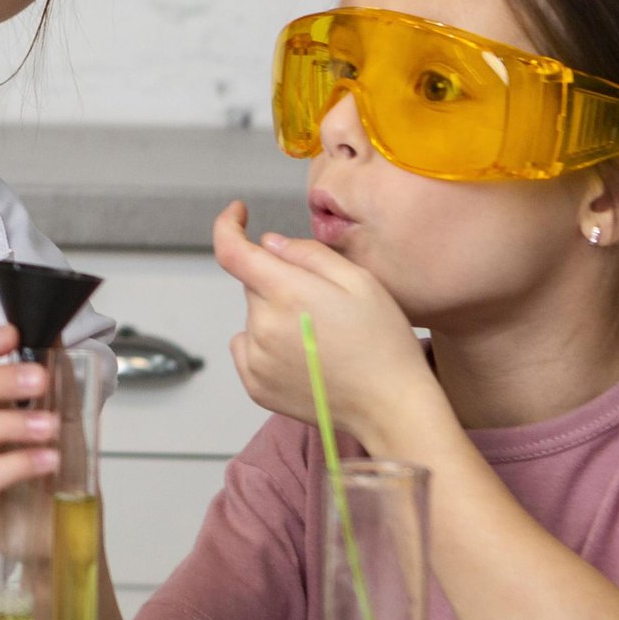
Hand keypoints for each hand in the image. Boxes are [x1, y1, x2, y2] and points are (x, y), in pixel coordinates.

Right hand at [0, 325, 58, 551]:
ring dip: (8, 423)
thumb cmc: (55, 473)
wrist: (65, 531)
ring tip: (51, 428)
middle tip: (40, 380)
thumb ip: (59, 381)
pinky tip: (47, 460)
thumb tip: (57, 332)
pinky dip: (14, 464)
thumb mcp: (67, 419)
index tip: (13, 334)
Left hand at [212, 199, 439, 445]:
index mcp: (286, 292)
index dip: (228, 226)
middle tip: (325, 304)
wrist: (390, 406)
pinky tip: (305, 356)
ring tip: (323, 337)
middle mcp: (261, 326)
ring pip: (255, 316)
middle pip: (255, 284)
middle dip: (280, 282)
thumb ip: (309, 254)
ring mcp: (255, 359)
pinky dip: (268, 345)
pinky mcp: (255, 385)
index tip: (238, 213)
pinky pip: (249, 347)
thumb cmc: (382, 342)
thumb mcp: (359, 280)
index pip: (232, 250)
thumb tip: (269, 243)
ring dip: (277, 315)